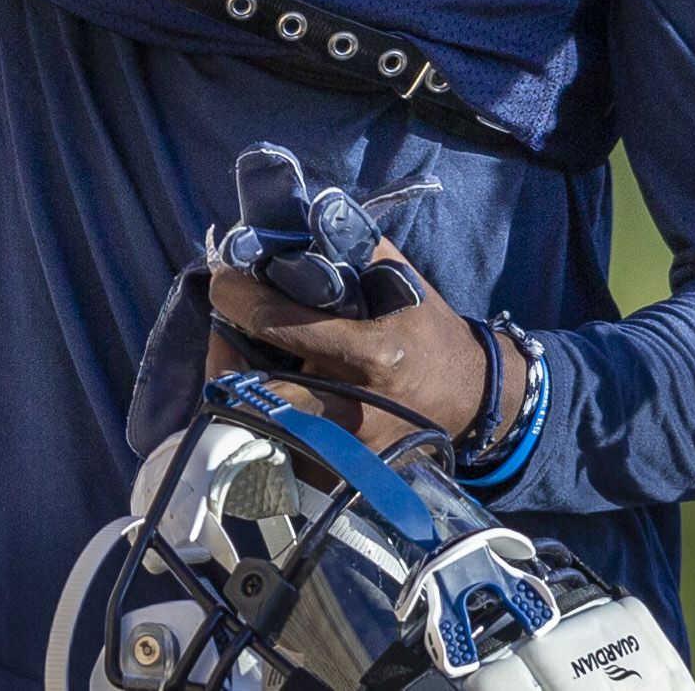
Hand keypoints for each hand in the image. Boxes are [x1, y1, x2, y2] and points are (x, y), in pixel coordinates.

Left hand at [206, 237, 518, 455]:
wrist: (473, 399)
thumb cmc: (429, 331)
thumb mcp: (402, 280)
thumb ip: (353, 246)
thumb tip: (296, 219)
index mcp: (372, 353)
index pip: (281, 324)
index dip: (240, 299)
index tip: (223, 280)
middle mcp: (356, 408)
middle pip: (261, 387)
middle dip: (227, 353)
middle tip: (221, 323)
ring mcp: (348, 450)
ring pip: (263, 425)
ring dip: (239, 388)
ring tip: (233, 353)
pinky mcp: (343, 475)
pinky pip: (281, 449)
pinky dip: (262, 419)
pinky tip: (259, 390)